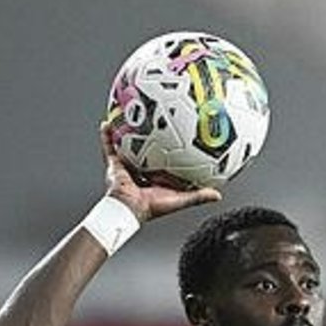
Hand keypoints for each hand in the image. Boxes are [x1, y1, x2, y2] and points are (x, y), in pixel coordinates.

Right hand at [100, 122, 221, 222]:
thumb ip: (198, 196)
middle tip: (155, 121)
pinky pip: (109, 146)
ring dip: (127, 132)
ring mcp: (127, 166)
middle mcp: (141, 170)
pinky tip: (109, 122)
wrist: (128, 209)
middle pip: (147, 150)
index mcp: (156, 178)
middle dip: (150, 138)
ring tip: (129, 116)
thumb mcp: (179, 199)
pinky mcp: (114, 164)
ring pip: (127, 145)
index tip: (179, 140)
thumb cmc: (151, 208)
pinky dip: (107, 135)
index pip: (166, 162)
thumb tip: (217, 194)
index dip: (172, 152)